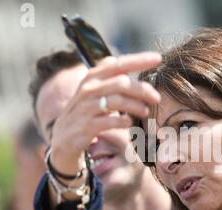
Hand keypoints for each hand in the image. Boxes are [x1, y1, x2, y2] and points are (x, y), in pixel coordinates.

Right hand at [50, 52, 161, 174]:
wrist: (64, 139)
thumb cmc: (85, 112)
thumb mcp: (92, 91)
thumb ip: (105, 77)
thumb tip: (115, 58)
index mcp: (93, 77)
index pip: (118, 64)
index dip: (138, 60)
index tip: (158, 58)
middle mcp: (88, 89)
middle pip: (121, 83)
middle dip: (142, 89)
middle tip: (157, 98)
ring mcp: (85, 107)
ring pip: (116, 101)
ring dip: (135, 106)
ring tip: (146, 111)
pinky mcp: (86, 126)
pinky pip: (108, 121)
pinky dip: (122, 120)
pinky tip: (129, 122)